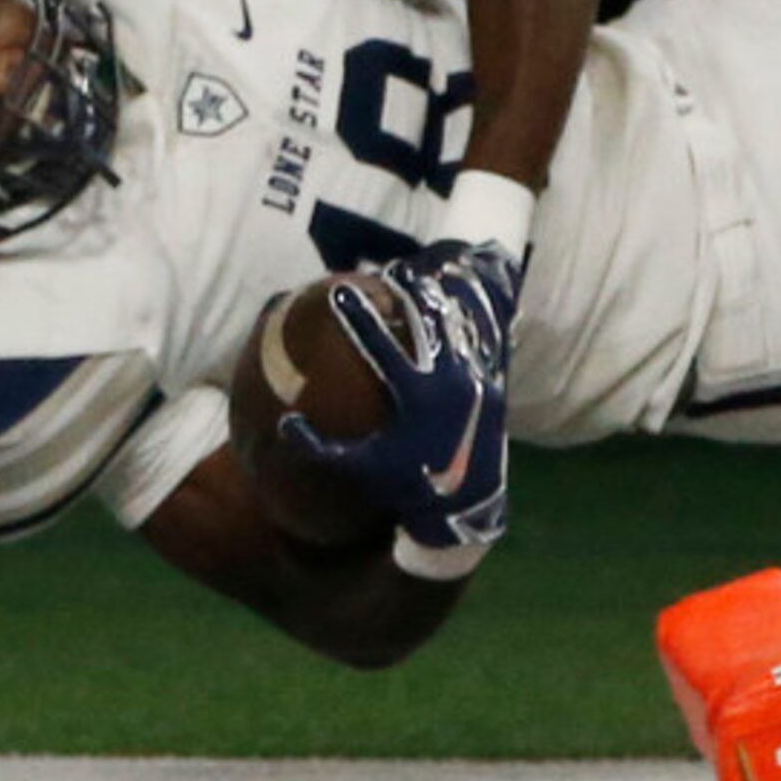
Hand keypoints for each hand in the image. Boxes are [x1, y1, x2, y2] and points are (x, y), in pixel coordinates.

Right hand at [278, 239, 522, 567]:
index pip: (379, 342)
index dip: (358, 315)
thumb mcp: (357, 469)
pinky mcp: (496, 385)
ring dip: (441, 300)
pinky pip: (485, 342)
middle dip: (408, 292)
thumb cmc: (405, 486)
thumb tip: (284, 420)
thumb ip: (316, 446)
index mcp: (413, 394)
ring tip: (427, 279)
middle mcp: (448, 380)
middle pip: (426, 320)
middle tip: (393, 272)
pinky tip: (465, 304)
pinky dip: (473, 320)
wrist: (464, 508)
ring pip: (459, 325)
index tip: (339, 291)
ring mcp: (476, 380)